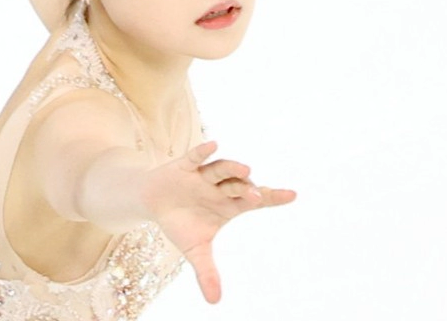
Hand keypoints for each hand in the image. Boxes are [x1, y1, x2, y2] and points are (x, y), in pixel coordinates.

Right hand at [142, 141, 296, 303]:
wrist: (152, 202)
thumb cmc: (180, 223)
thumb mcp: (194, 249)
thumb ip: (207, 272)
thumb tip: (215, 301)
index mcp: (228, 205)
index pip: (255, 200)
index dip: (274, 197)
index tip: (293, 194)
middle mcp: (220, 188)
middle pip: (238, 186)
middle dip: (247, 190)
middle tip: (256, 197)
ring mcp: (203, 176)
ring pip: (221, 170)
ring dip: (232, 170)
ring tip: (246, 170)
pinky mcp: (184, 166)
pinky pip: (196, 157)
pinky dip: (203, 152)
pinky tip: (213, 146)